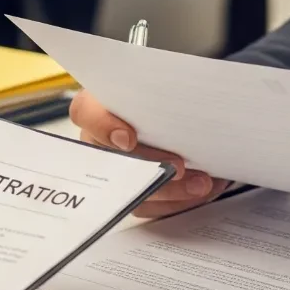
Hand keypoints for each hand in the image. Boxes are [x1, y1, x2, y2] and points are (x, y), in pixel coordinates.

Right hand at [70, 91, 228, 218]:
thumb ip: (159, 91)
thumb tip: (176, 93)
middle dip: (150, 167)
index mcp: (99, 104)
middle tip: (179, 168)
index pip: (85, 112)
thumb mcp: (159, 84)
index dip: (102, 126)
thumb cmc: (163, 95)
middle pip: (112, 161)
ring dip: (170, 191)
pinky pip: (149, 205)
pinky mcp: (135, 191)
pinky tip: (204, 189)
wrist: (180, 112)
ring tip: (201, 184)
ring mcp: (115, 168)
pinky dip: (179, 201)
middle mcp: (100, 139)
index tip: (127, 138)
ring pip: (131, 189)